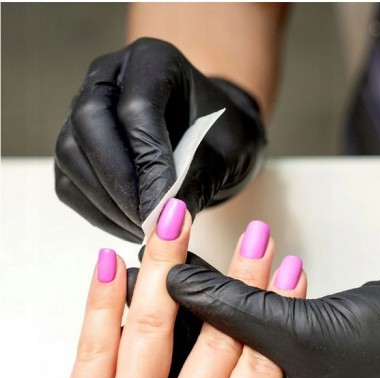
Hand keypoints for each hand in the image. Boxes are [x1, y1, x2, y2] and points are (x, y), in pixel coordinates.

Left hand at [29, 203, 358, 377]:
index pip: (261, 365)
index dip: (278, 311)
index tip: (290, 271)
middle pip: (219, 335)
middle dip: (241, 278)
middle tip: (254, 235)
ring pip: (153, 325)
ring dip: (170, 268)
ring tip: (178, 222)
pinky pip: (92, 348)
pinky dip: (100, 302)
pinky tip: (110, 264)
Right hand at [55, 37, 265, 241]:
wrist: (212, 143)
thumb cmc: (223, 140)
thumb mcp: (225, 156)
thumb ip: (196, 182)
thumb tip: (165, 221)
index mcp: (154, 62)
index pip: (137, 106)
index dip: (148, 160)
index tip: (165, 205)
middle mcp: (111, 77)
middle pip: (89, 121)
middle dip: (119, 180)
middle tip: (147, 222)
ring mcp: (85, 109)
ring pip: (70, 153)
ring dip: (105, 201)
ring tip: (143, 230)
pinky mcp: (76, 146)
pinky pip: (69, 182)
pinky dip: (96, 212)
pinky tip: (129, 227)